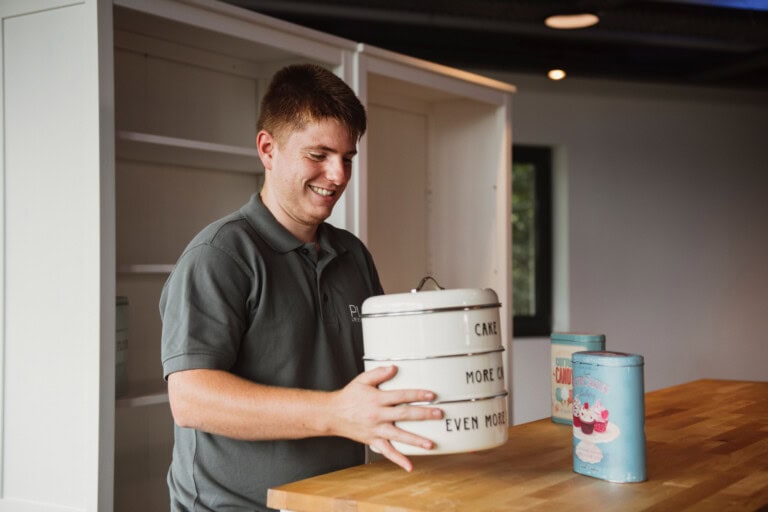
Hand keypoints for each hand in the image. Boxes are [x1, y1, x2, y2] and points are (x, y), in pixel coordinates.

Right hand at [328, 365, 442, 471]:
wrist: (332, 415)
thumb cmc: (349, 396)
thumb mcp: (362, 380)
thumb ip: (378, 373)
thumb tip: (394, 368)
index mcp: (376, 399)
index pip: (401, 396)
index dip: (417, 394)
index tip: (432, 395)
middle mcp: (377, 415)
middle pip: (404, 414)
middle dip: (423, 414)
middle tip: (439, 414)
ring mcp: (376, 430)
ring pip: (398, 435)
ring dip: (415, 440)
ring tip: (431, 444)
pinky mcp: (373, 441)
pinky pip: (387, 452)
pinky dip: (399, 459)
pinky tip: (410, 466)